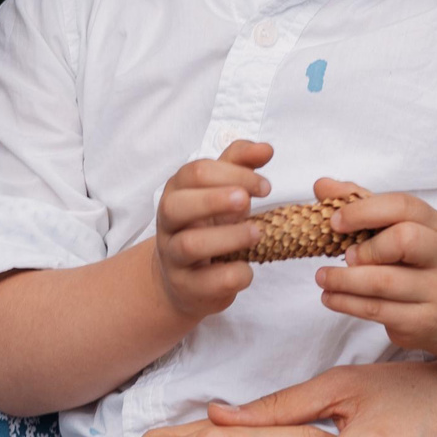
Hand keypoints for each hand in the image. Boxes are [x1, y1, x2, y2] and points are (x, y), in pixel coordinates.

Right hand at [150, 141, 272, 322]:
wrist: (182, 280)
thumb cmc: (207, 227)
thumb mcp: (220, 191)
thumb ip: (241, 165)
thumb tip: (266, 148)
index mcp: (177, 192)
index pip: (196, 173)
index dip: (233, 174)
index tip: (265, 187)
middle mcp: (169, 223)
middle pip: (177, 205)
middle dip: (215, 200)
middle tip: (248, 202)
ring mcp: (174, 257)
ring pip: (189, 245)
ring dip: (227, 237)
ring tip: (256, 234)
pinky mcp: (187, 288)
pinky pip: (207, 282)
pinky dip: (232, 274)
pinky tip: (247, 267)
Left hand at [313, 180, 436, 353]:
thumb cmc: (412, 260)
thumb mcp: (393, 228)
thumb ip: (360, 204)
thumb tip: (321, 186)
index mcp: (435, 224)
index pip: (403, 206)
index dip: (364, 211)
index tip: (334, 222)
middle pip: (405, 240)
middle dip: (367, 248)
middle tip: (345, 255)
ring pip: (385, 283)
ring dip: (345, 280)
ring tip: (322, 278)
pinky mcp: (424, 320)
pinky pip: (379, 311)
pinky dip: (347, 303)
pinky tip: (330, 297)